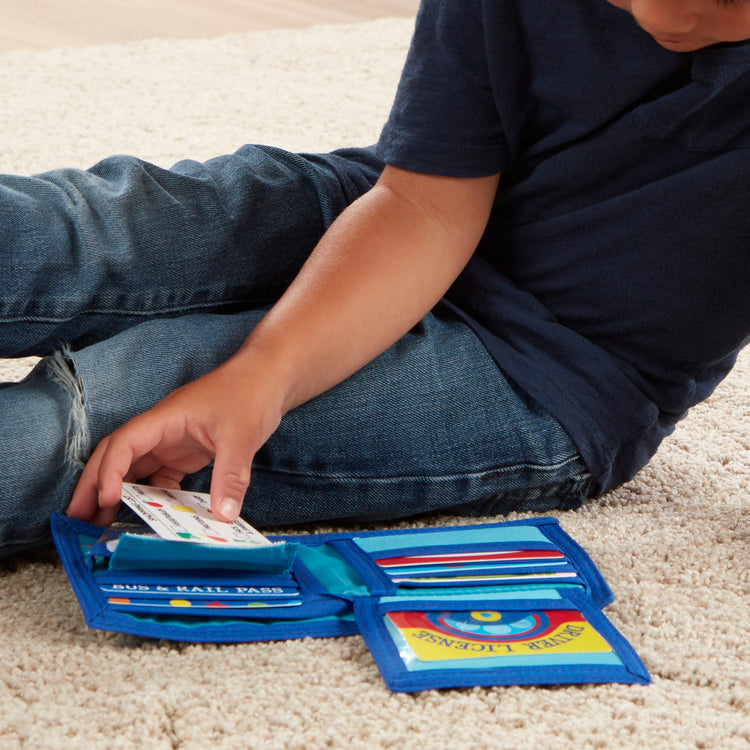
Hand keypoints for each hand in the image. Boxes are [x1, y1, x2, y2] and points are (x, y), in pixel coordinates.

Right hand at [67, 357, 283, 526]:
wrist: (267, 378)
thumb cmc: (249, 393)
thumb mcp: (242, 436)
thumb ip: (231, 476)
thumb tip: (223, 515)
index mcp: (165, 418)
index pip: (125, 443)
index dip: (110, 471)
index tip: (106, 499)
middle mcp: (161, 430)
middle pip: (116, 456)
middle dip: (94, 485)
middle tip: (78, 519)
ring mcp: (172, 441)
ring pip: (134, 468)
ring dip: (117, 494)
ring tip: (101, 523)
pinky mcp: (186, 451)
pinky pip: (160, 476)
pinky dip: (151, 495)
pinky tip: (149, 515)